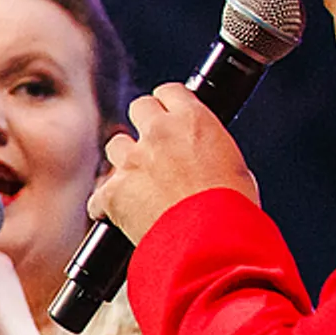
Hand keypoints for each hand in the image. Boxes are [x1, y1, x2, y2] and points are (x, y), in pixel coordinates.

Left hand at [89, 88, 258, 245]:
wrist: (213, 242)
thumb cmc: (233, 211)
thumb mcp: (236, 167)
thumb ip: (211, 151)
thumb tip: (204, 158)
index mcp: (193, 121)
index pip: (169, 92)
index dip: (167, 104)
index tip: (168, 115)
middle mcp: (159, 132)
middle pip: (138, 108)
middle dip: (145, 125)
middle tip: (154, 146)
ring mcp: (132, 160)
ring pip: (116, 145)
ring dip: (125, 161)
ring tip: (140, 185)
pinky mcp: (112, 191)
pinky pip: (99, 194)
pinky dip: (106, 206)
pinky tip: (119, 217)